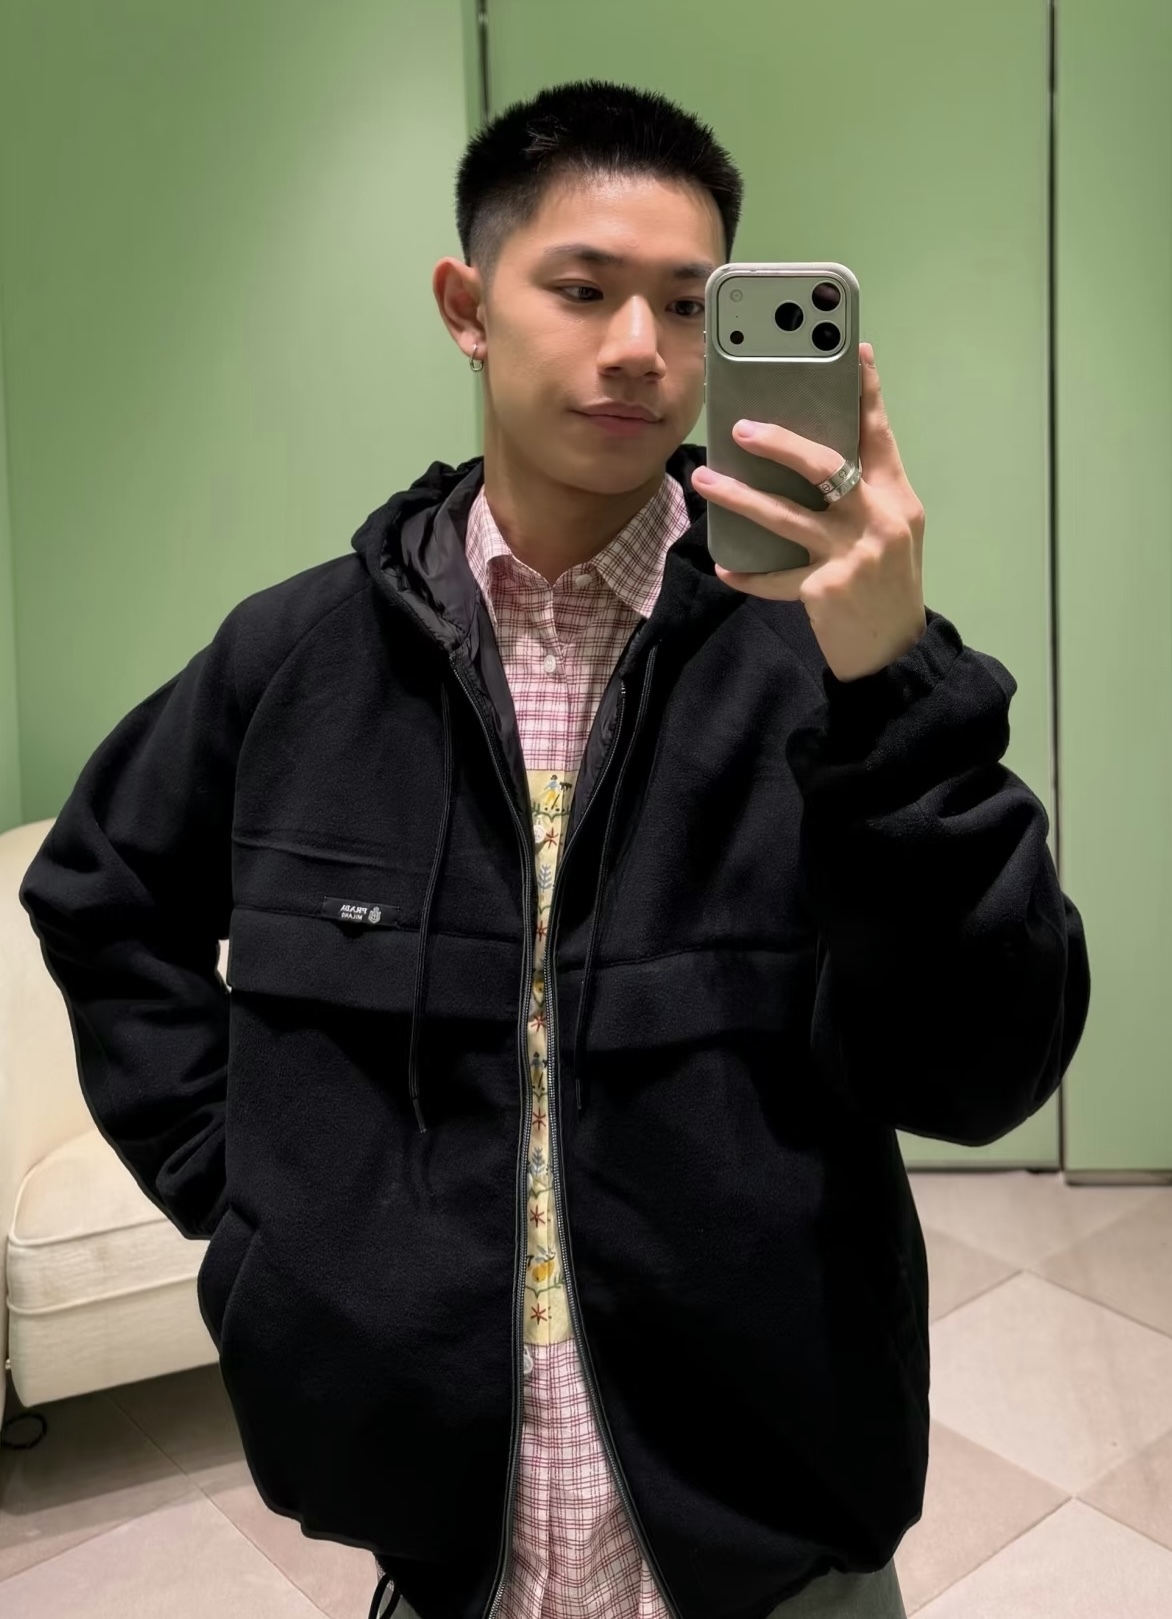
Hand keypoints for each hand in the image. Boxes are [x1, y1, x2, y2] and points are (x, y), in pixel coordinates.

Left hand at [690, 342, 926, 682]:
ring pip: (786, 515)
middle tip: (740, 429)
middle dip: (779, 443)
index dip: (866, 393)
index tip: (856, 352)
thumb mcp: (889, 535)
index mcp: (897, 499)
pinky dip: (749, 575)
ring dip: (739, 496)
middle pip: (824, 465)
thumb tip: (808, 461)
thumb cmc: (885, 588)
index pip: (878, 436)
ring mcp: (853, 555)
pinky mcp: (827, 589)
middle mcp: (879, 520)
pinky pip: (776, 577)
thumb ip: (861, 498)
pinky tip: (725, 568)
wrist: (895, 655)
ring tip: (705, 481)